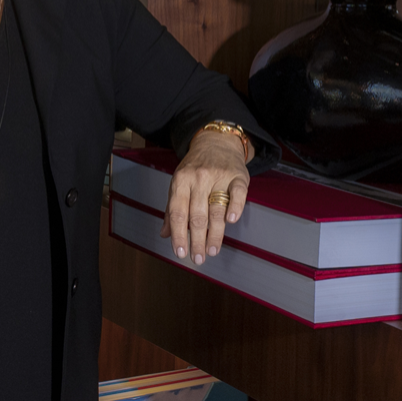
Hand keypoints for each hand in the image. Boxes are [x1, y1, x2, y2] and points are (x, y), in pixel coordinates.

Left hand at [160, 129, 251, 265]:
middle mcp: (198, 179)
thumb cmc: (195, 168)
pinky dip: (235, 207)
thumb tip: (164, 234)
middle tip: (198, 258)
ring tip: (212, 250)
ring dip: (214, 233)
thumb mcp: (179, 183)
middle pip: (196, 215)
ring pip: (216, 209)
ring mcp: (218, 176)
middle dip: (197, 240)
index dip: (178, 234)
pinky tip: (231, 222)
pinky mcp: (237, 176)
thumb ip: (172, 209)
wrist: (216, 142)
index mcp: (180, 181)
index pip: (177, 212)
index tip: (180, 252)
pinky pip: (237, 193)